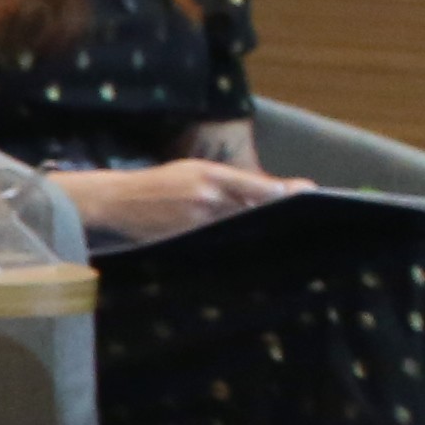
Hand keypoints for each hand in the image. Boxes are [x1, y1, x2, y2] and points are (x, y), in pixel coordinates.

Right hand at [48, 156, 307, 242]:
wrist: (115, 202)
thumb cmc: (157, 185)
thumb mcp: (192, 170)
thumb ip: (232, 182)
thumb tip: (274, 191)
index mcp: (210, 176)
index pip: (258, 187)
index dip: (285, 192)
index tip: (309, 194)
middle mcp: (207, 198)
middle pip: (254, 212)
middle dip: (277, 216)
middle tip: (302, 223)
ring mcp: (196, 224)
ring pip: (239, 232)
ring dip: (258, 236)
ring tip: (278, 242)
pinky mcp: (186, 243)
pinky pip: (219, 247)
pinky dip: (233, 249)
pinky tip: (244, 253)